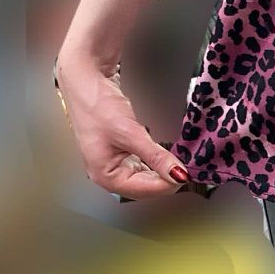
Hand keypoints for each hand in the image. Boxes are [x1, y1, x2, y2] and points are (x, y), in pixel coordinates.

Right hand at [54, 53, 187, 197]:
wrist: (86, 82)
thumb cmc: (98, 107)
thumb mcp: (131, 133)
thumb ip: (156, 156)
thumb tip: (178, 175)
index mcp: (105, 176)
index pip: (143, 191)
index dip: (166, 184)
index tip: (187, 175)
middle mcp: (108, 174)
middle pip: (144, 187)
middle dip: (165, 179)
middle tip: (187, 168)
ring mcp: (114, 163)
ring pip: (145, 176)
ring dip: (161, 172)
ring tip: (180, 163)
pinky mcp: (120, 151)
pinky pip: (142, 164)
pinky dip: (155, 163)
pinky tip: (166, 158)